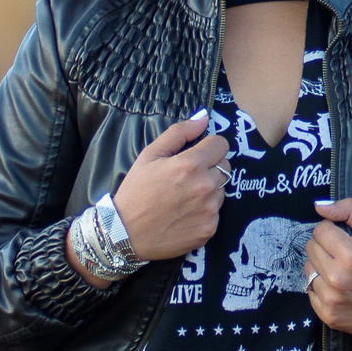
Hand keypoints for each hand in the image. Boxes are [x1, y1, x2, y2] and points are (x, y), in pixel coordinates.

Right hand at [107, 110, 229, 265]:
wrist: (125, 232)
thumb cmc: (136, 191)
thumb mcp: (150, 155)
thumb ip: (179, 132)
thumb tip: (203, 117)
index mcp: (191, 165)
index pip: (221, 144)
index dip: (209, 147)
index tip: (197, 153)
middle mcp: (205, 187)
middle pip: (225, 166)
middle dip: (210, 167)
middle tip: (187, 177)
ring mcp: (209, 210)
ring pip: (222, 189)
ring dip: (209, 189)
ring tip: (184, 197)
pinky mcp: (209, 229)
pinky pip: (216, 212)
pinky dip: (204, 211)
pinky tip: (185, 214)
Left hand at [305, 199, 351, 336]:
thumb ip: (349, 211)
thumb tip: (319, 206)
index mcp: (351, 255)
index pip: (320, 230)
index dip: (333, 231)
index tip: (346, 239)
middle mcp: (337, 278)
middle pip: (310, 248)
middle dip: (325, 247)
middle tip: (344, 255)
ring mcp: (331, 299)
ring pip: (307, 269)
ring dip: (321, 267)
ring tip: (342, 272)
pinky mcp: (328, 315)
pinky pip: (309, 291)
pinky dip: (321, 287)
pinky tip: (339, 288)